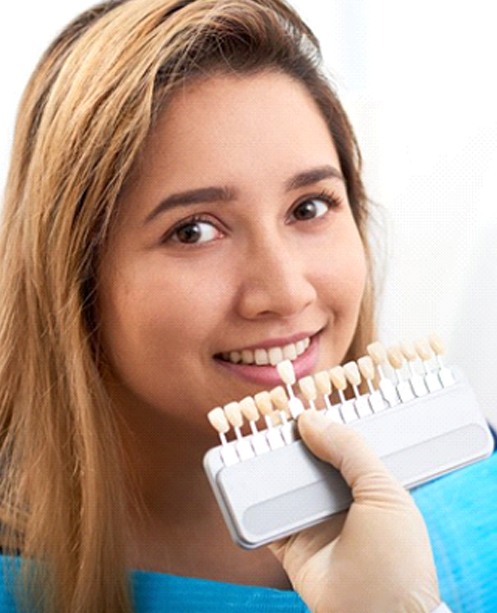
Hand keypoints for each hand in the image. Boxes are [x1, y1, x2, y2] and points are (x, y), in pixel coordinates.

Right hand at [268, 410, 440, 612]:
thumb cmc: (395, 558)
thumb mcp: (383, 492)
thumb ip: (350, 450)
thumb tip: (310, 419)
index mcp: (368, 485)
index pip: (341, 445)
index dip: (321, 424)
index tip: (300, 403)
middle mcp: (339, 501)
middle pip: (308, 460)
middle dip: (289, 439)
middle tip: (269, 414)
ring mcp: (313, 522)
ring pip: (285, 484)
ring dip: (267, 463)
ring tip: (250, 435)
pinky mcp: (290, 545)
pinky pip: (265, 517)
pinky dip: (252, 500)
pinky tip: (243, 475)